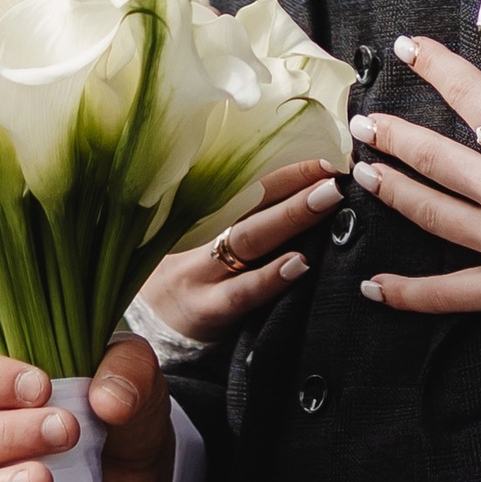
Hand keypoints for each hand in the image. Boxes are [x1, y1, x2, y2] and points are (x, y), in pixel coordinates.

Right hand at [134, 159, 348, 344]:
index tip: (327, 157)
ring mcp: (201, 271)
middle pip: (250, 200)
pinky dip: (271, 276)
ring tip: (327, 200)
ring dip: (291, 217)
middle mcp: (199, 233)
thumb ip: (242, 214)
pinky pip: (242, 291)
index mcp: (201, 209)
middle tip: (334, 172)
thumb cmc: (193, 271)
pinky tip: (299, 264)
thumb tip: (308, 189)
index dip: (288, 169)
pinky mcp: (206, 307)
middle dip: (295, 182)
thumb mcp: (204, 234)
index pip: (248, 182)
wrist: (146, 324)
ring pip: (249, 238)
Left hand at [352, 0, 480, 322]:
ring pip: (432, 214)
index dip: (437, 67)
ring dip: (394, 193)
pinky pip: (449, 293)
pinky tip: (373, 289)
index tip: (406, 48)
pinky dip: (410, 294)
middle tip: (361, 123)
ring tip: (363, 177)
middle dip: (394, 136)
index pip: (471, 96)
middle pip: (435, 158)